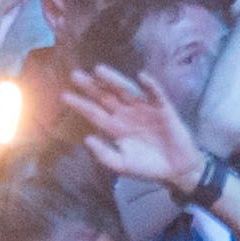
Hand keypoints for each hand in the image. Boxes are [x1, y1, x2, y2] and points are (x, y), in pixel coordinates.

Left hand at [59, 65, 215, 200]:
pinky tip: (141, 77)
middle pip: (106, 97)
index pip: (94, 113)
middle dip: (91, 86)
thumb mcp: (122, 165)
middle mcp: (127, 114)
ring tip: (99, 70)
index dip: (80, 104)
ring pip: (126, 91)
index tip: (64, 96)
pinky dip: (150, 85)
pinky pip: (155, 94)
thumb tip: (87, 139)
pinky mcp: (163, 109)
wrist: (175, 170)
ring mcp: (144, 109)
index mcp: (115, 127)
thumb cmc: (147, 166)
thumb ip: (104, 154)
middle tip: (75, 75)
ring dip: (114, 80)